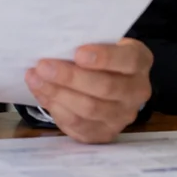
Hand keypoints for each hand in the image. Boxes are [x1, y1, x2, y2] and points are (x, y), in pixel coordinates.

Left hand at [25, 39, 152, 143]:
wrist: (109, 83)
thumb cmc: (101, 57)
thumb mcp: (102, 43)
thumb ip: (87, 43)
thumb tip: (55, 46)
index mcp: (140, 62)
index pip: (128, 60)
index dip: (104, 58)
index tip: (78, 53)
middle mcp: (137, 91)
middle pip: (105, 87)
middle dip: (70, 77)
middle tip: (43, 66)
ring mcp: (123, 116)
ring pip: (89, 108)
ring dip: (58, 93)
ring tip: (35, 79)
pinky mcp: (105, 133)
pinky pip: (78, 124)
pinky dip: (56, 108)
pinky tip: (42, 93)